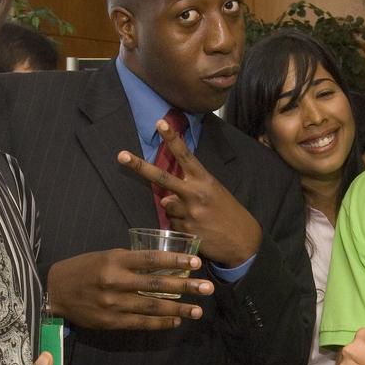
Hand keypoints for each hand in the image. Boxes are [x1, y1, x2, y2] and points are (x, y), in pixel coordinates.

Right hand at [47, 249, 212, 329]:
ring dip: (178, 309)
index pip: (151, 260)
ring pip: (152, 307)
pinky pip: (141, 324)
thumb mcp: (104, 256)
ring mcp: (114, 304)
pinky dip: (161, 323)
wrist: (54, 292)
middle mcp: (116, 282)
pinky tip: (176, 321)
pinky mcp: (112, 322)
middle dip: (185, 287)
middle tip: (208, 288)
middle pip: (157, 285)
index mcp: (115, 260)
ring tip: (198, 310)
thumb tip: (161, 264)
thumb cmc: (82, 269)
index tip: (196, 262)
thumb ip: (129, 261)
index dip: (176, 261)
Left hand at [116, 117, 261, 265]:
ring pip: (166, 205)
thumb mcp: (215, 193)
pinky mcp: (185, 229)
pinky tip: (196, 229)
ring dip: (174, 210)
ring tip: (195, 217)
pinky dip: (180, 225)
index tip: (160, 123)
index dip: (172, 138)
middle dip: (139, 166)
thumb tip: (165, 198)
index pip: (185, 155)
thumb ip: (189, 191)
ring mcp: (188, 212)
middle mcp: (194, 193)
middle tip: (121, 155)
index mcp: (204, 180)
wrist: (243, 241)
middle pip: (162, 177)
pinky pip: (172, 224)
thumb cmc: (229, 214)